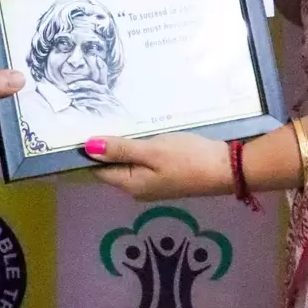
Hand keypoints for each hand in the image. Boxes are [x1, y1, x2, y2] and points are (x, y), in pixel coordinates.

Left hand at [84, 131, 234, 200]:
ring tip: (114, 121)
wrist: (227, 169)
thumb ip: (120, 149)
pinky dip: (137, 148)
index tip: (80, 129)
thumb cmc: (188, 159)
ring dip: (121, 147)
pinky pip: (141, 162)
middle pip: (111, 168)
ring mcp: (152, 183)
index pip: (98, 170)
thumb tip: (88, 148)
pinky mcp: (164, 175)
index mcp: (131, 185)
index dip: (88, 153)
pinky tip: (139, 133)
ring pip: (127, 164)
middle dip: (103, 148)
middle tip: (95, 118)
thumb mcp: (152, 150)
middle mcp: (137, 189)